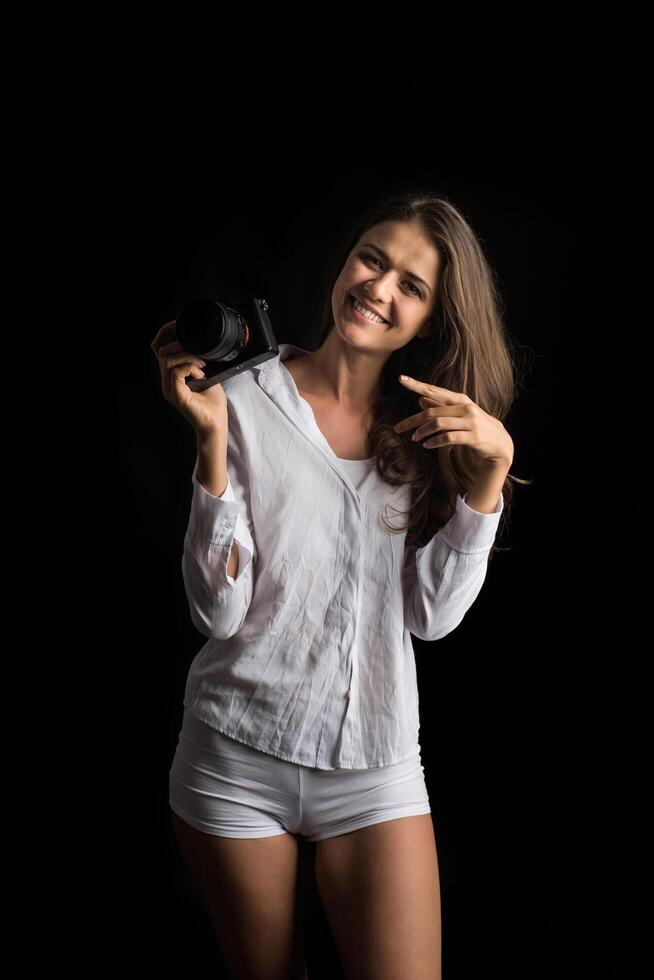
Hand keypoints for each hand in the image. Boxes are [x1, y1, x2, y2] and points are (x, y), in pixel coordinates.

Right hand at [150, 320, 227, 438]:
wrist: (215, 425)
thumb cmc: (212, 404)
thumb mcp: (208, 375)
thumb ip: (200, 361)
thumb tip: (205, 346)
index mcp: (171, 376)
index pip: (158, 350)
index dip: (164, 334)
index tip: (176, 325)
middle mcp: (167, 382)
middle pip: (161, 352)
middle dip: (178, 343)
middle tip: (198, 349)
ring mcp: (170, 390)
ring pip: (167, 361)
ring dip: (187, 356)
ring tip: (202, 363)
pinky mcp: (177, 396)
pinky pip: (176, 373)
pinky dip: (190, 367)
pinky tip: (201, 373)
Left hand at [394, 375, 513, 465]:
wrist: (499, 443)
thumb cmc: (475, 426)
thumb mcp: (458, 415)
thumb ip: (440, 407)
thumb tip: (420, 399)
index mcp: (460, 399)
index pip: (434, 390)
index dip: (417, 385)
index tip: (401, 379)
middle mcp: (465, 407)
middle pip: (432, 411)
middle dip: (412, 420)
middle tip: (398, 428)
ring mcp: (470, 421)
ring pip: (438, 424)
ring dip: (423, 432)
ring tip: (415, 438)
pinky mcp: (473, 436)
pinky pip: (448, 438)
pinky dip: (435, 442)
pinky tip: (427, 445)